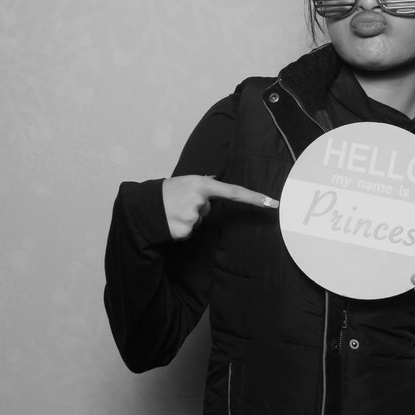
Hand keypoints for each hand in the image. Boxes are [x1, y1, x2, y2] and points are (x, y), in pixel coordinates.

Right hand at [162, 175, 278, 240]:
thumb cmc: (165, 192)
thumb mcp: (186, 182)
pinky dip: (181, 229)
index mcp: (201, 184)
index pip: (234, 192)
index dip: (255, 198)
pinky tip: (170, 221)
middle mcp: (199, 200)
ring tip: (172, 211)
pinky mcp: (184, 231)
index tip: (273, 203)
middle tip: (178, 202)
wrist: (141, 207)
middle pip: (209, 210)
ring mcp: (192, 217)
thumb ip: (204, 184)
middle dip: (197, 208)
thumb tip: (218, 183)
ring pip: (200, 222)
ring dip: (188, 218)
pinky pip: (190, 232)